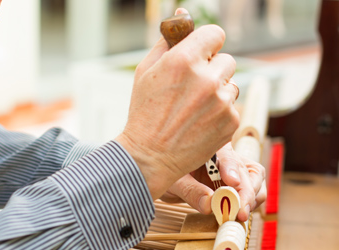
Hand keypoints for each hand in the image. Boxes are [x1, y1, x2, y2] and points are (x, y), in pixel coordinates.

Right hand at [115, 8, 239, 199]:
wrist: (150, 155)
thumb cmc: (144, 112)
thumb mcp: (146, 71)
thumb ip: (167, 41)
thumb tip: (182, 14)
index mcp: (183, 60)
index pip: (215, 33)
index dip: (207, 43)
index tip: (202, 53)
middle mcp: (206, 78)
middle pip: (226, 59)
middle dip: (212, 69)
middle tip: (193, 87)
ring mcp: (221, 101)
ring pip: (231, 83)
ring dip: (218, 90)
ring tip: (195, 107)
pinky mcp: (230, 121)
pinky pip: (233, 105)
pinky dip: (220, 111)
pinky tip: (200, 121)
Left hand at [159, 142, 265, 221]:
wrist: (169, 178)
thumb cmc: (169, 173)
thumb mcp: (174, 181)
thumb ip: (190, 191)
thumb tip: (209, 204)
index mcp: (210, 145)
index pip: (225, 153)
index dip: (230, 167)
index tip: (231, 182)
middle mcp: (226, 154)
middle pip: (246, 168)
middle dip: (245, 191)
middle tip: (239, 211)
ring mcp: (235, 166)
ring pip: (255, 178)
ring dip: (251, 198)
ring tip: (239, 214)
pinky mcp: (239, 180)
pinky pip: (254, 189)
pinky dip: (250, 202)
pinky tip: (238, 212)